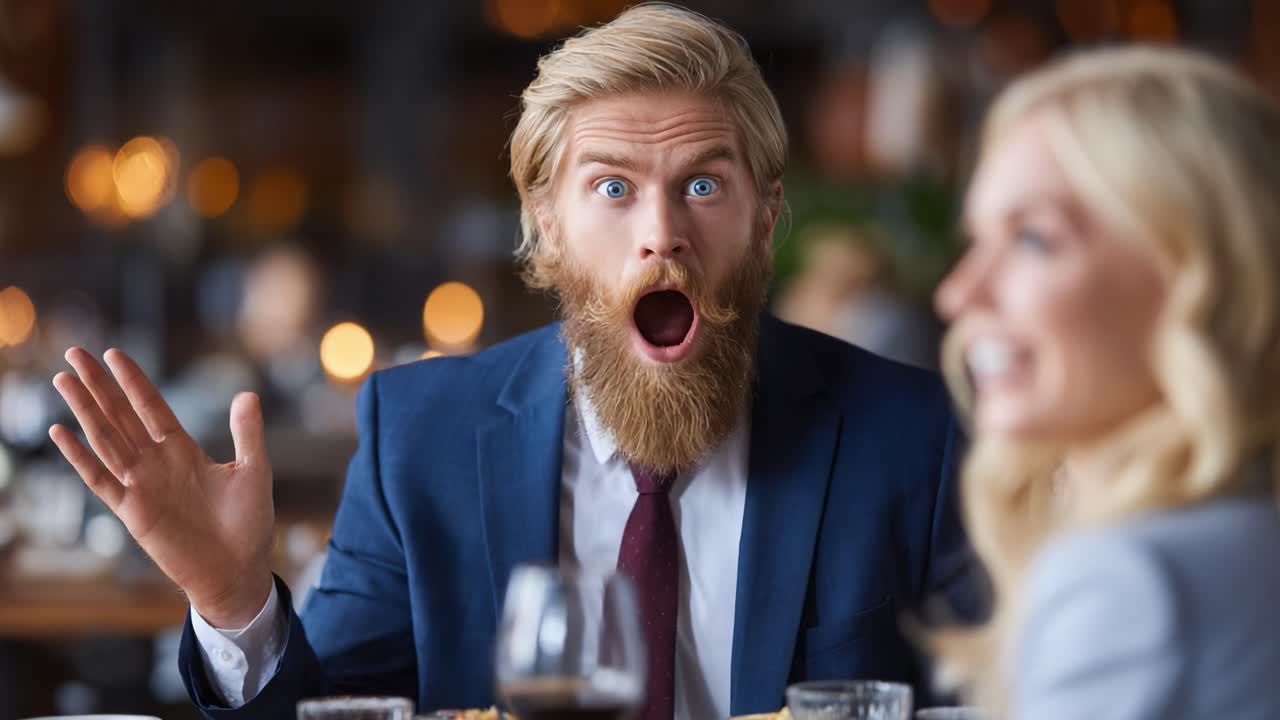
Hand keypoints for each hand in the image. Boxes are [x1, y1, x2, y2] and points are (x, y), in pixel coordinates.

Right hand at [49, 347, 274, 627]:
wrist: (238, 569)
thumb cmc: (248, 523)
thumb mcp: (253, 470)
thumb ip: (247, 433)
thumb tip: (247, 393)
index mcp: (183, 451)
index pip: (152, 406)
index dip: (133, 381)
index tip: (114, 353)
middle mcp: (157, 463)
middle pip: (121, 415)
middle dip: (99, 385)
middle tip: (75, 352)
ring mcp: (142, 485)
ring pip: (106, 439)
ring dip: (85, 409)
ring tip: (63, 380)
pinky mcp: (133, 511)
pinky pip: (101, 479)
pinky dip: (80, 456)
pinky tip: (62, 432)